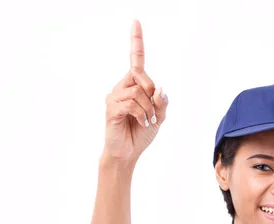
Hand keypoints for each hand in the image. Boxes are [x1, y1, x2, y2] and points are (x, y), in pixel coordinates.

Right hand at [103, 20, 168, 163]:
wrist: (127, 153)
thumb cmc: (141, 133)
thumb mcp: (159, 117)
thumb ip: (162, 101)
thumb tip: (160, 87)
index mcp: (134, 85)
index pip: (136, 60)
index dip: (136, 41)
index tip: (136, 21)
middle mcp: (122, 87)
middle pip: (141, 75)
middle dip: (152, 93)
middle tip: (153, 112)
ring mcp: (114, 96)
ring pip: (138, 91)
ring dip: (148, 108)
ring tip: (146, 120)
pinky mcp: (112, 108)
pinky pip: (131, 103)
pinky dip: (141, 114)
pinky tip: (141, 123)